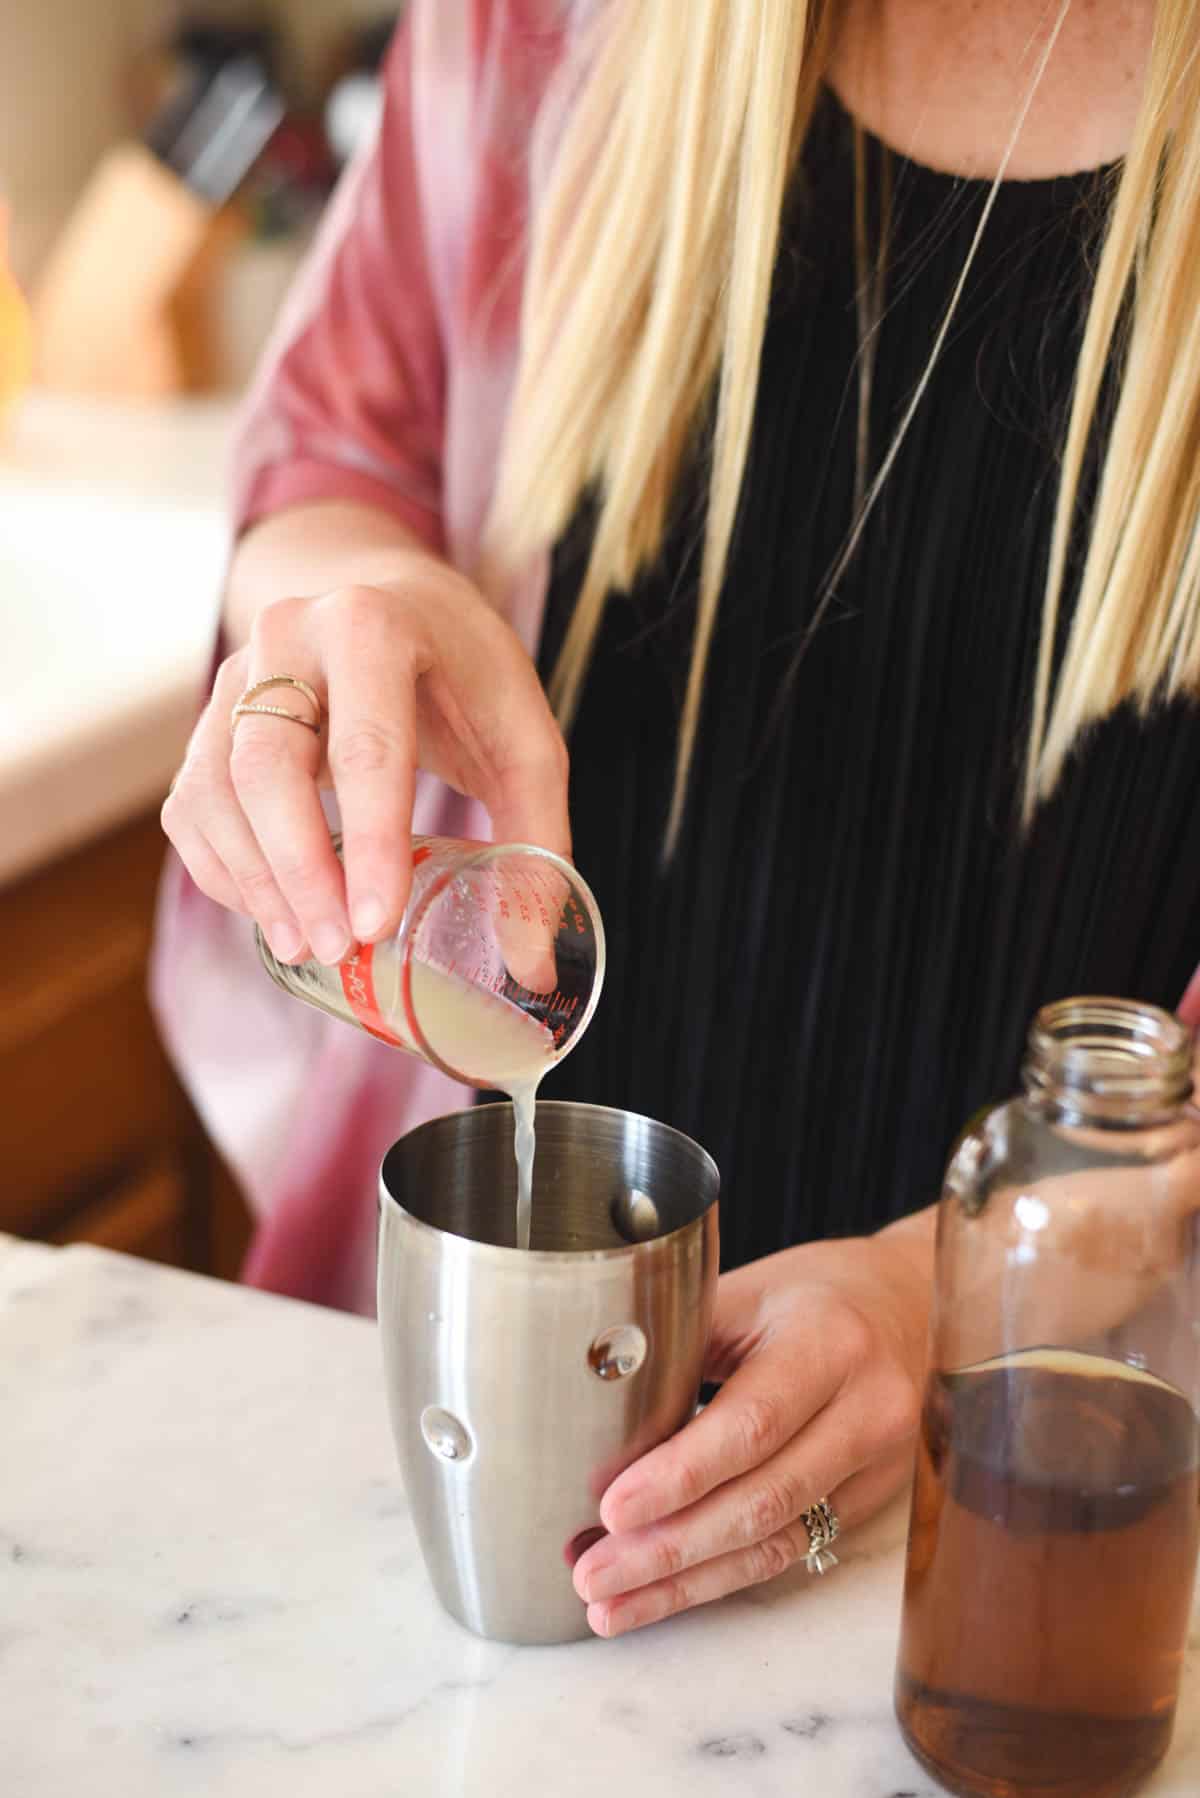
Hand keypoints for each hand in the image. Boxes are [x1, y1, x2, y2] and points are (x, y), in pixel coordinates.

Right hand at [162, 549, 569, 965]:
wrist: (392, 597)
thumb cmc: (465, 673)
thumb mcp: (525, 740)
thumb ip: (536, 843)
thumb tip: (532, 966)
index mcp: (375, 627)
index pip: (366, 746)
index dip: (369, 843)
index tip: (376, 925)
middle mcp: (289, 636)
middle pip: (266, 765)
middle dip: (299, 869)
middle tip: (337, 948)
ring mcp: (237, 673)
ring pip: (216, 788)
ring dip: (255, 879)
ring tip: (305, 947)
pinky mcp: (210, 716)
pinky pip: (192, 802)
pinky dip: (223, 868)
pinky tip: (271, 912)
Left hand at [572, 1224, 930, 1635]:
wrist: (908, 1305)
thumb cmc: (810, 1293)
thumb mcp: (748, 1293)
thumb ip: (682, 1343)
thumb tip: (589, 1409)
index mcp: (830, 1342)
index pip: (751, 1425)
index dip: (679, 1475)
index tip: (611, 1508)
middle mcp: (868, 1409)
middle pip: (762, 1499)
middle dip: (669, 1546)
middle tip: (592, 1573)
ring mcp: (878, 1464)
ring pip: (774, 1542)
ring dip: (685, 1581)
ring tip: (609, 1602)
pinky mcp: (870, 1502)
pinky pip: (789, 1551)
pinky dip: (719, 1578)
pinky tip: (663, 1594)